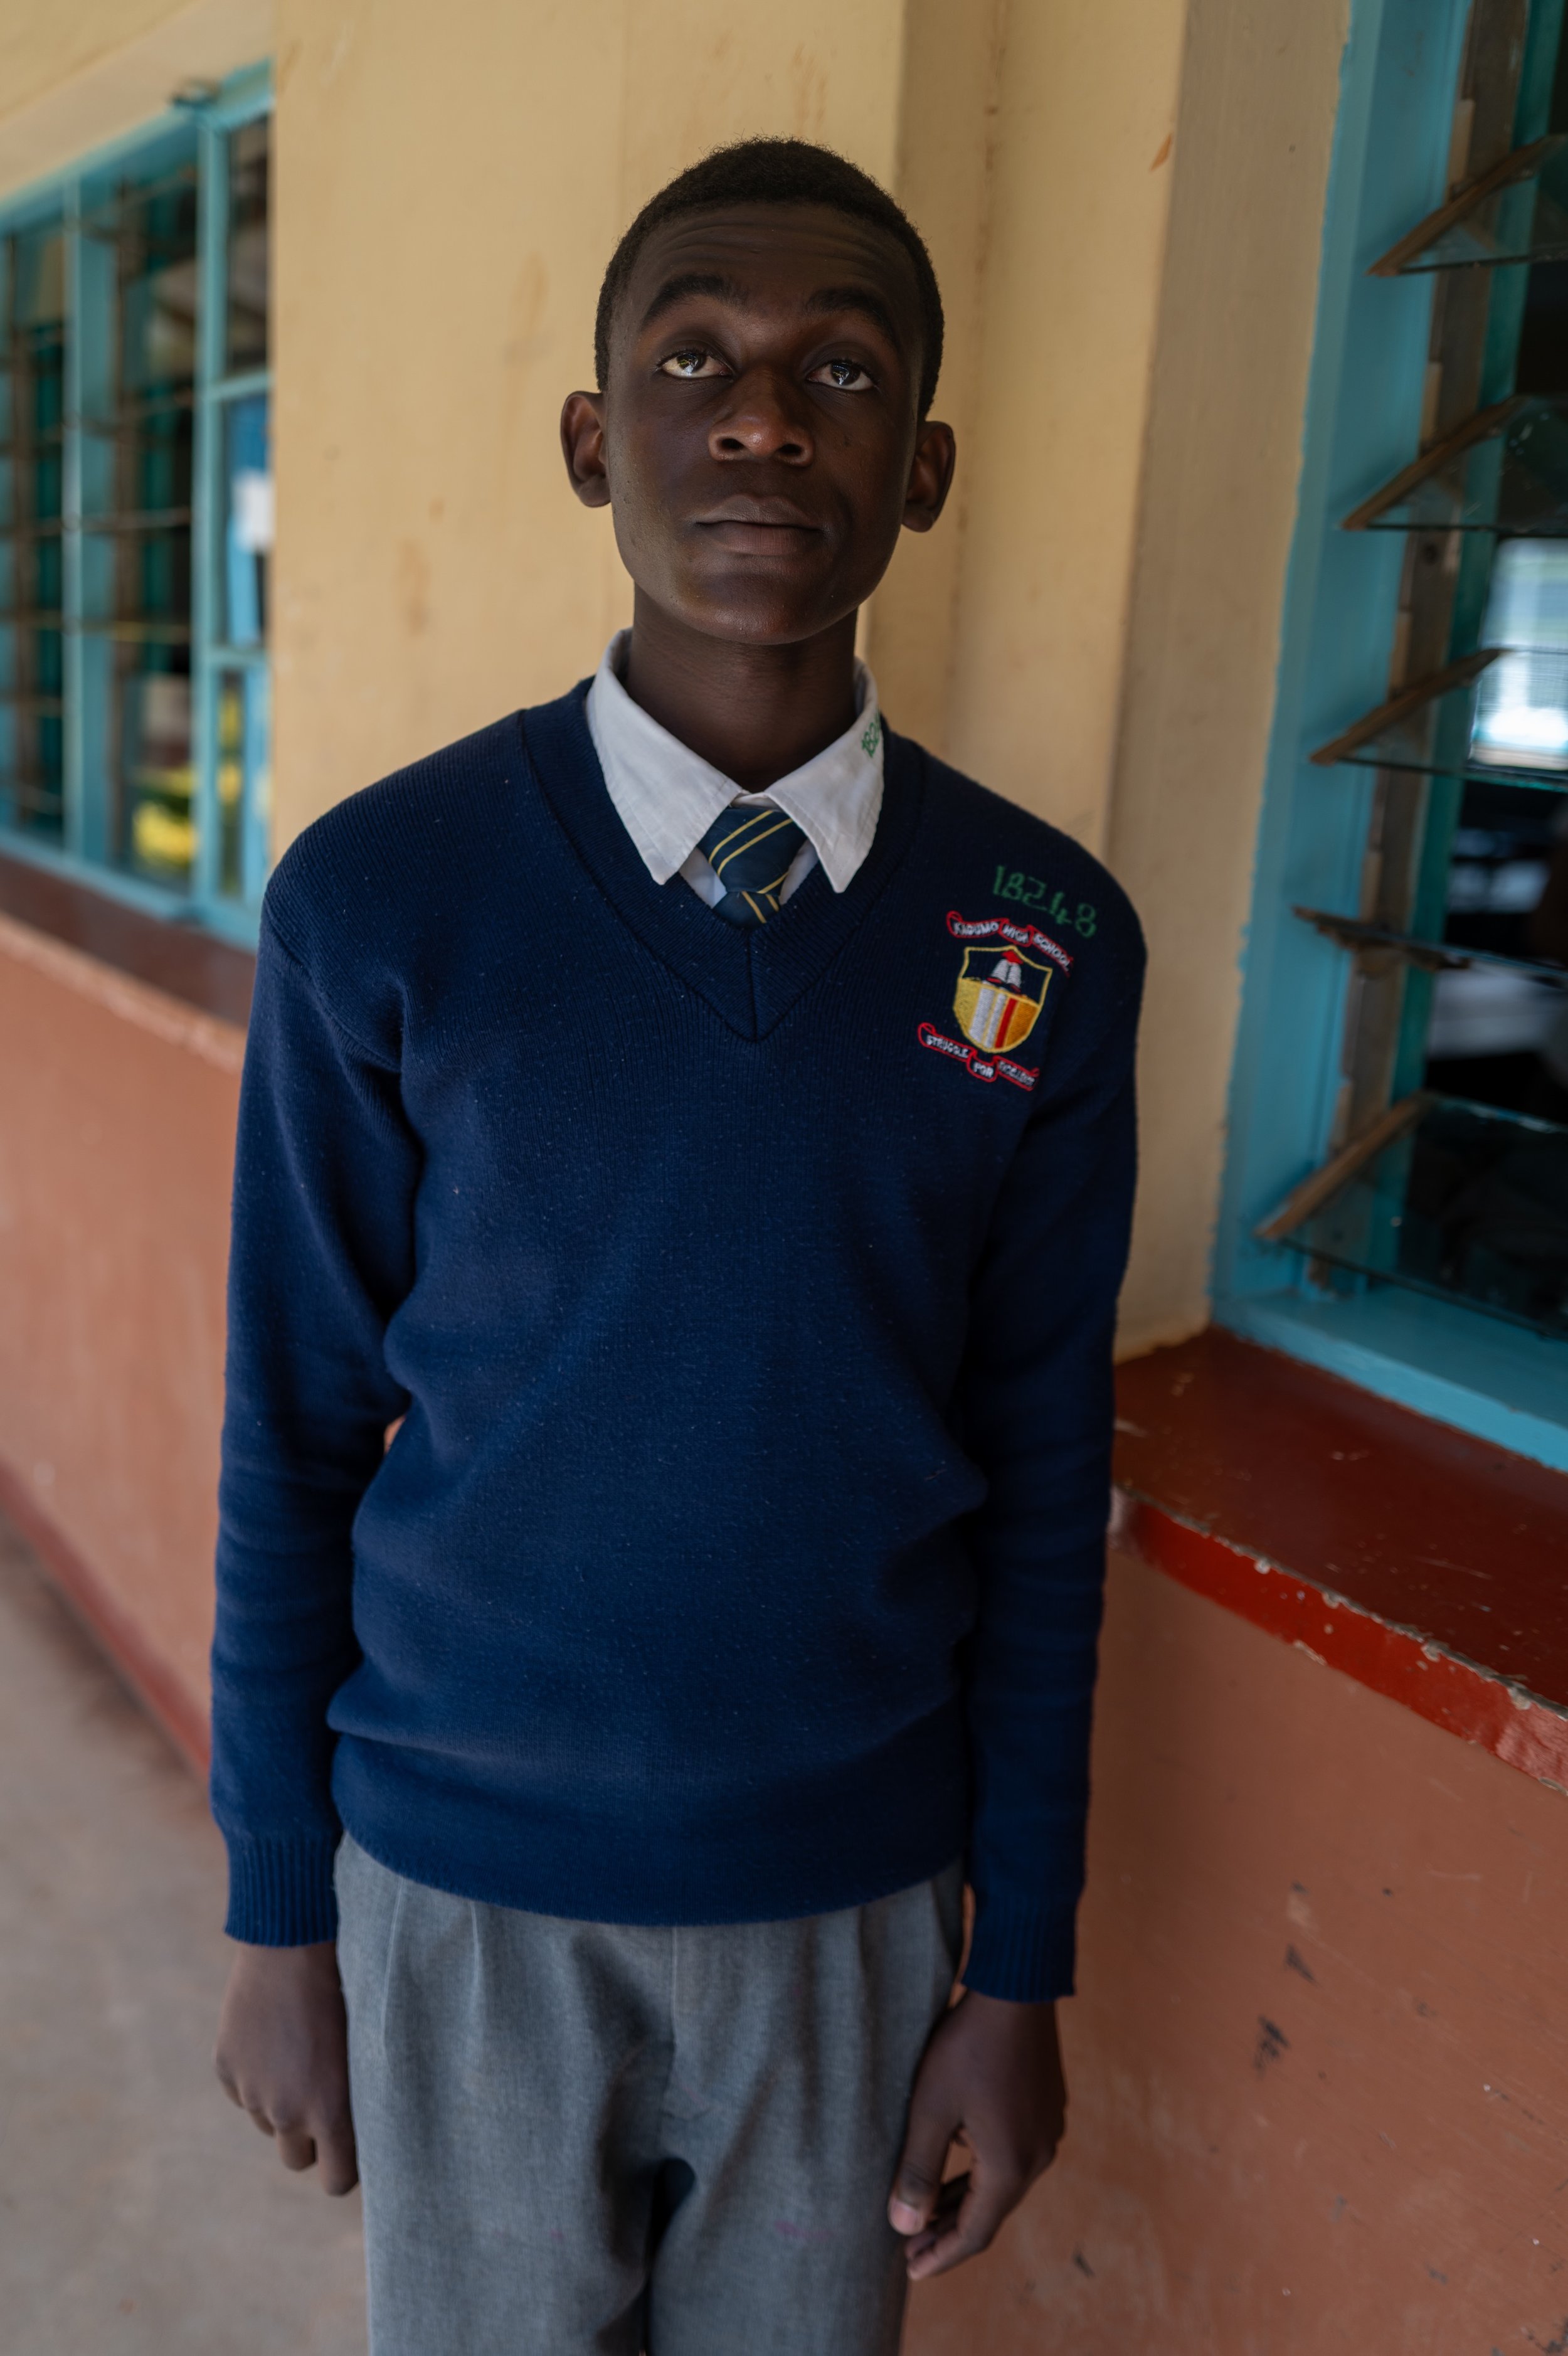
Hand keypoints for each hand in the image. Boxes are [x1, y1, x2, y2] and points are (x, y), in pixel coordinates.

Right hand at [214, 1941, 357, 2194]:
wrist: (294, 1945)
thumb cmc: (348, 1989)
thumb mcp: (365, 2049)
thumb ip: (358, 2097)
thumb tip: (364, 2132)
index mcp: (330, 2112)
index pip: (336, 2181)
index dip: (343, 2166)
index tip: (351, 2145)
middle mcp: (287, 2113)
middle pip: (297, 2159)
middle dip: (310, 2139)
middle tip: (324, 2099)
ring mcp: (251, 2092)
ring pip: (270, 2122)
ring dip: (282, 2103)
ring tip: (300, 2052)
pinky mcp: (226, 2068)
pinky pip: (243, 2091)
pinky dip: (254, 2075)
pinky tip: (273, 2037)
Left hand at [888, 1991, 1065, 2279]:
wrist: (1016, 1988)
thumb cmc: (967, 2047)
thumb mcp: (930, 2108)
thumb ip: (917, 2170)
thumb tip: (903, 2226)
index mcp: (1011, 2166)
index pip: (974, 2232)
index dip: (941, 2255)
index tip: (910, 2270)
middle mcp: (1037, 2156)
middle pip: (990, 2211)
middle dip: (948, 2230)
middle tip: (910, 2246)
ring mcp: (1046, 2131)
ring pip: (1001, 2183)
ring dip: (965, 2199)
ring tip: (928, 2211)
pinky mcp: (1045, 2107)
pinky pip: (1011, 2155)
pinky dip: (981, 2171)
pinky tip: (957, 2159)